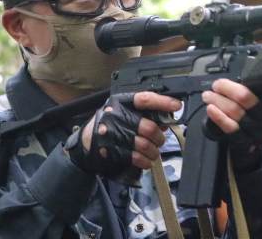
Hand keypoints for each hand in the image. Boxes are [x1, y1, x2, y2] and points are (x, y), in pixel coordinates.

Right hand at [65, 92, 181, 177]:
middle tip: (160, 141)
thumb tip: (165, 120)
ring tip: (154, 153)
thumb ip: (143, 115)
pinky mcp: (111, 150)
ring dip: (154, 151)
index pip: (145, 99)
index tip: (177, 106)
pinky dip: (145, 161)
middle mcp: (116, 115)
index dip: (162, 102)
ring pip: (144, 144)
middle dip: (159, 137)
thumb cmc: (109, 125)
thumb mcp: (123, 113)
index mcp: (121, 102)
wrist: (84, 145)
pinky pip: (136, 157)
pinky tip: (147, 162)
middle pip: (148, 127)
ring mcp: (112, 133)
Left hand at [202, 80, 261, 169]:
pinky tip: (210, 108)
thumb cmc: (256, 115)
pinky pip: (229, 128)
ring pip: (234, 111)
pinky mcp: (243, 140)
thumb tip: (242, 76)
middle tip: (217, 84)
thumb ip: (257, 89)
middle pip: (246, 99)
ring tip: (208, 94)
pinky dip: (218, 117)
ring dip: (218, 100)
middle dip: (227, 88)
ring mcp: (254, 131)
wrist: (254, 141)